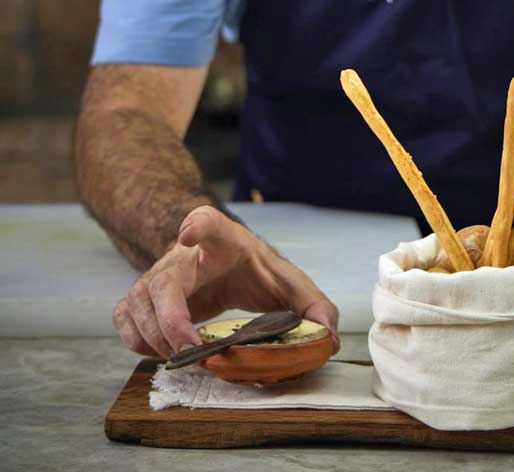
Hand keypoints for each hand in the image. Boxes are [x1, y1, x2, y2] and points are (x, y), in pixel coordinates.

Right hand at [112, 205, 339, 357]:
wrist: (221, 263)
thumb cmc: (252, 270)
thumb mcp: (286, 280)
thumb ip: (313, 304)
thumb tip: (327, 336)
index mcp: (222, 241)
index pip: (206, 220)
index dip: (196, 225)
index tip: (189, 233)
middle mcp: (182, 256)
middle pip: (162, 280)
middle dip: (172, 320)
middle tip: (191, 347)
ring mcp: (156, 276)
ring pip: (138, 305)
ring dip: (156, 339)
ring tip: (186, 356)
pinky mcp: (142, 298)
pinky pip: (124, 319)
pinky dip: (136, 341)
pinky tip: (163, 352)